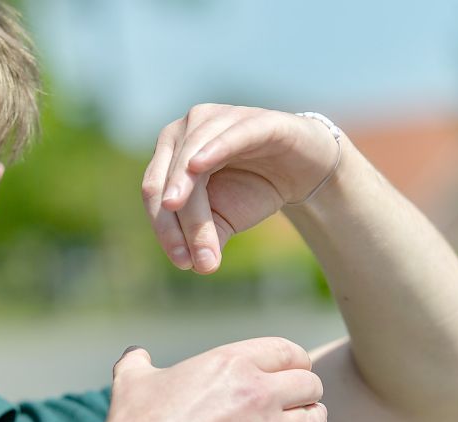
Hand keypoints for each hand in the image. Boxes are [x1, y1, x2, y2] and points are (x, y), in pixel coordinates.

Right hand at [98, 337, 330, 421]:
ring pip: (314, 419)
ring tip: (309, 421)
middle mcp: (256, 393)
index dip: (296, 360)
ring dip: (314, 419)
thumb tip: (134, 353)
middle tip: (302, 398)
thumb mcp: (132, 381)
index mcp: (231, 363)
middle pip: (309, 384)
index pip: (288, 351)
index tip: (295, 369)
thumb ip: (138, 361)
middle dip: (308, 390)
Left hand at [141, 104, 340, 272]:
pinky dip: (213, 149)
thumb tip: (193, 265)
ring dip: (193, 201)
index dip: (164, 227)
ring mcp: (219, 119)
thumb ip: (204, 237)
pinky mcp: (256, 120)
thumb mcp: (224, 218)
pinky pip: (229, 135)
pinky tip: (198, 167)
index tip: (182, 263)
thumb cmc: (254, 188)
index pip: (155, 190)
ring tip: (199, 237)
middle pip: (169, 178)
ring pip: (193, 160)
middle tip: (191, 259)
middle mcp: (188, 129)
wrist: (302, 169)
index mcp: (171, 152)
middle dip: (179, 222)